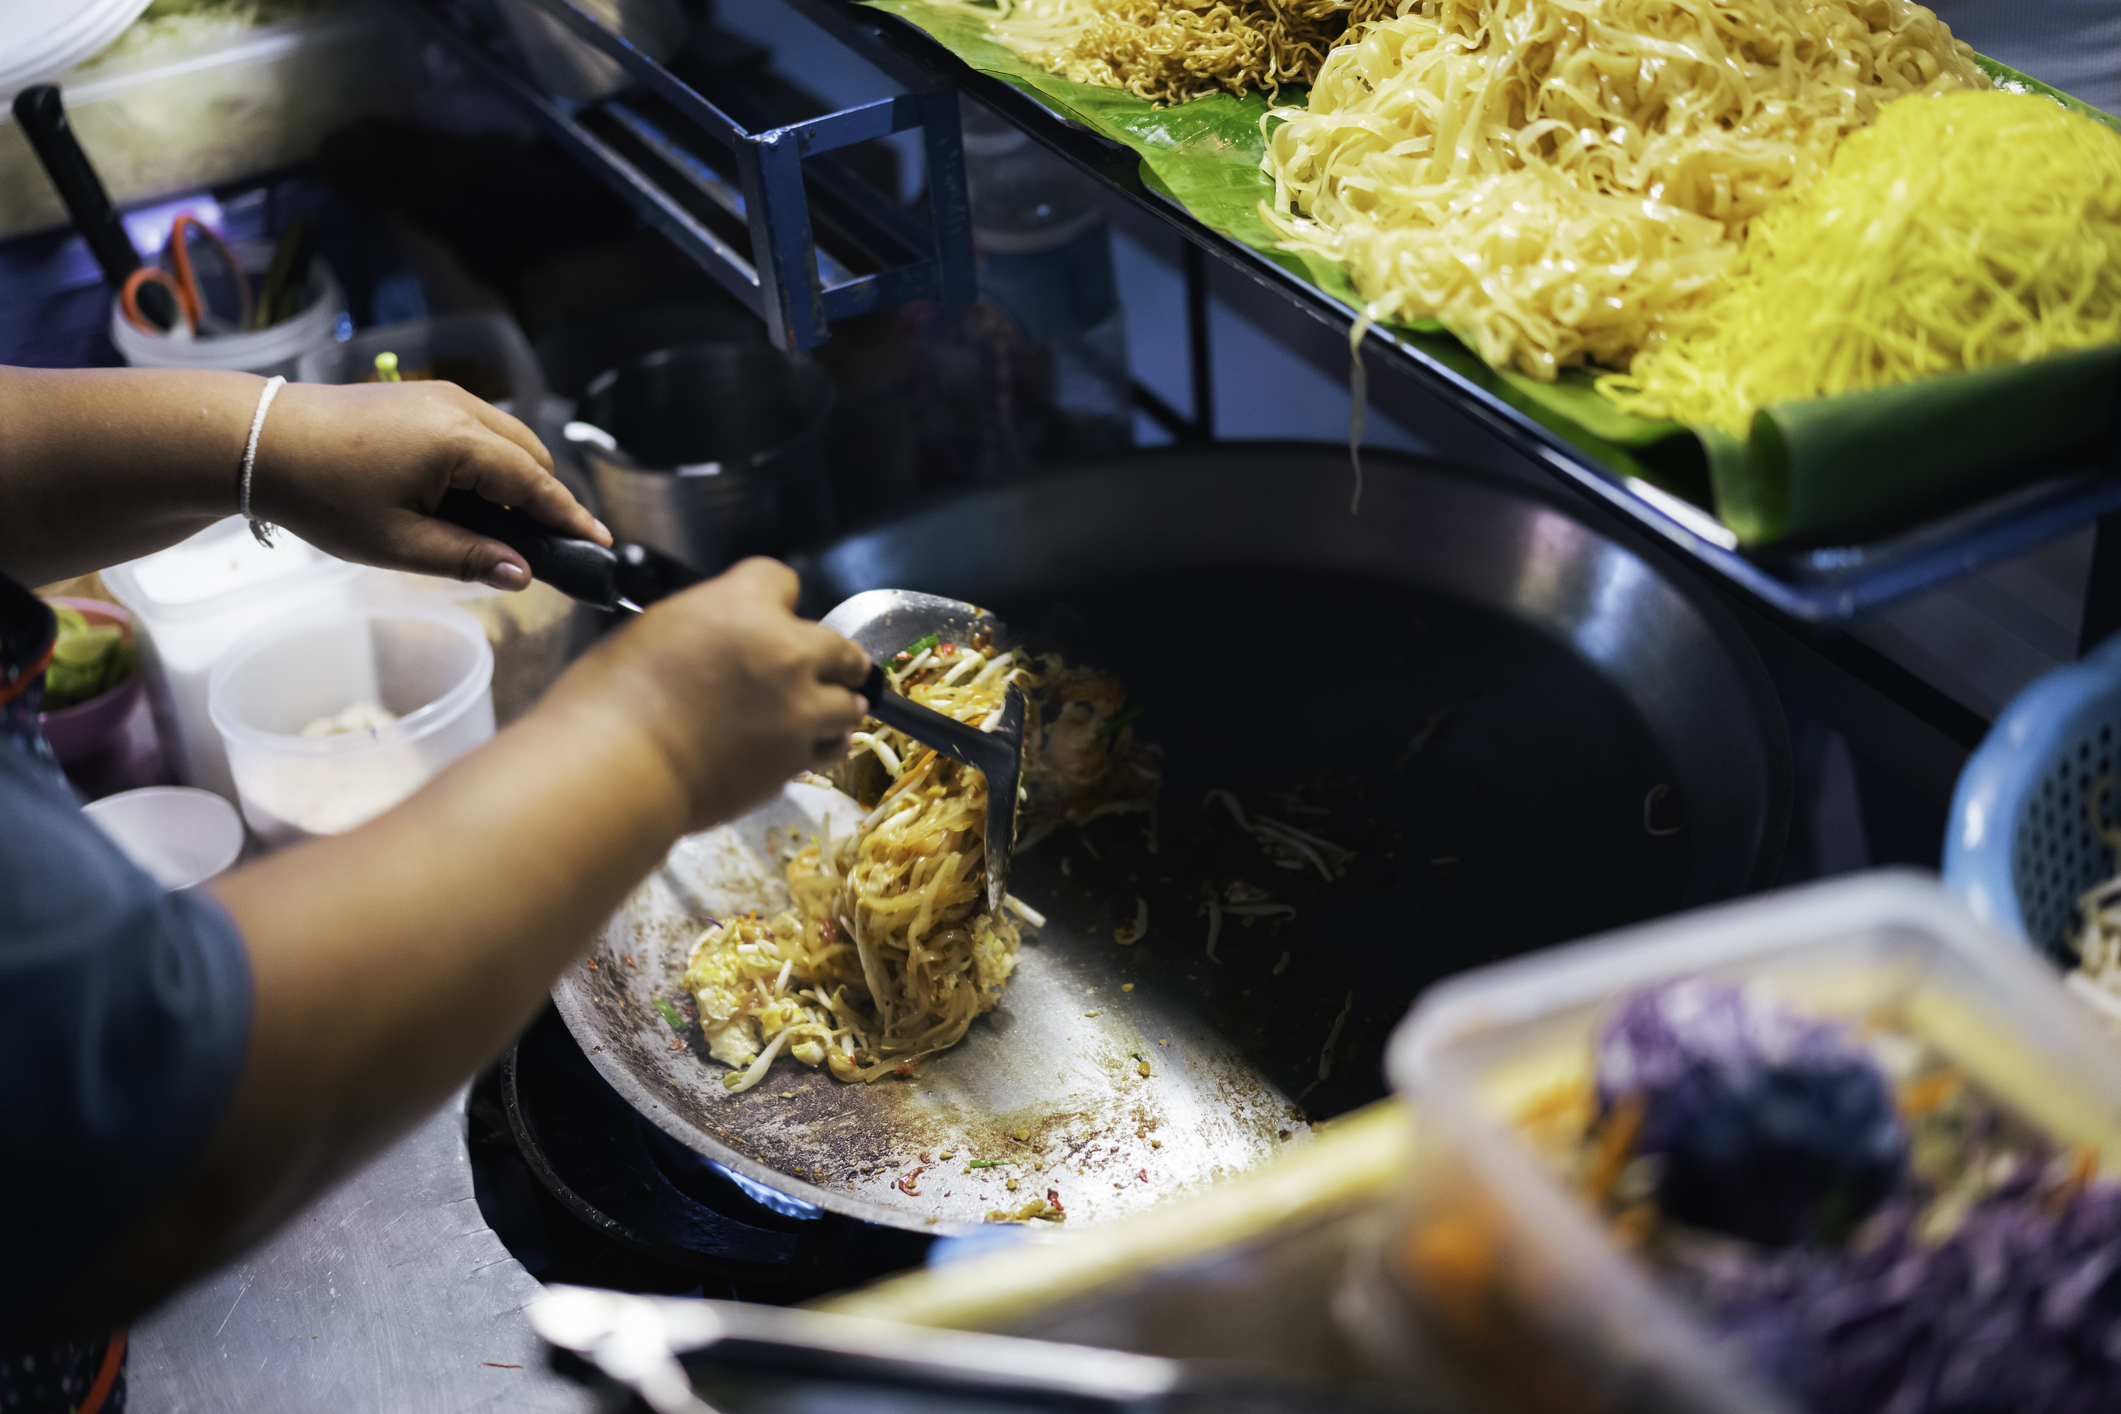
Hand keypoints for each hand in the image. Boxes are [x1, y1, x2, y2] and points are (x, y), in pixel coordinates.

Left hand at [249, 379, 607, 588]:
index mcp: (459, 442)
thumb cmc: (321, 493)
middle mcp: (460, 408)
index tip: (600, 543)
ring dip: (522, 479)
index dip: (569, 518)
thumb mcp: (396, 542)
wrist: (259, 440)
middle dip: (549, 499)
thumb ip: (467, 558)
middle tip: (559, 543)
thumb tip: (522, 574)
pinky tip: (479, 496)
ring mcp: (442, 396)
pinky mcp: (423, 397)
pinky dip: (495, 461)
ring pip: (509, 440)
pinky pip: (481, 429)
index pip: (535, 484)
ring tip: (517, 526)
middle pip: (531, 456)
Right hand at [544, 558, 871, 831]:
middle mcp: (786, 654)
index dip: (775, 597)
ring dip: (837, 703)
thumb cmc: (614, 698)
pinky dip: (817, 743)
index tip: (772, 607)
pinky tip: (800, 743)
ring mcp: (798, 712)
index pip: (783, 581)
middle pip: (841, 647)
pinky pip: (824, 746)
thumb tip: (723, 634)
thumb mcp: (657, 627)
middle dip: (834, 655)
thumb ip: (708, 622)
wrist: (617, 768)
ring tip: (825, 708)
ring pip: (847, 703)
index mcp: (746, 605)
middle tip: (830, 664)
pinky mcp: (794, 761)